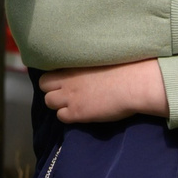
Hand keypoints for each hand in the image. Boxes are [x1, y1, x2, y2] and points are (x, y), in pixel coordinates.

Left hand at [38, 60, 168, 123]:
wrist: (134, 84)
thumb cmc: (126, 68)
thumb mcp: (101, 60)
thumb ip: (88, 65)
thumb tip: (89, 69)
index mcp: (74, 65)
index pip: (50, 69)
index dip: (54, 78)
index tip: (63, 81)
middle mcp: (67, 80)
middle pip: (44, 85)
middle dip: (52, 90)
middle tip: (66, 94)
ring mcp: (70, 97)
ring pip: (48, 102)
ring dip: (58, 104)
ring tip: (74, 105)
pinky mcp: (77, 112)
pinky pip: (61, 116)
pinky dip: (68, 116)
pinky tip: (81, 114)